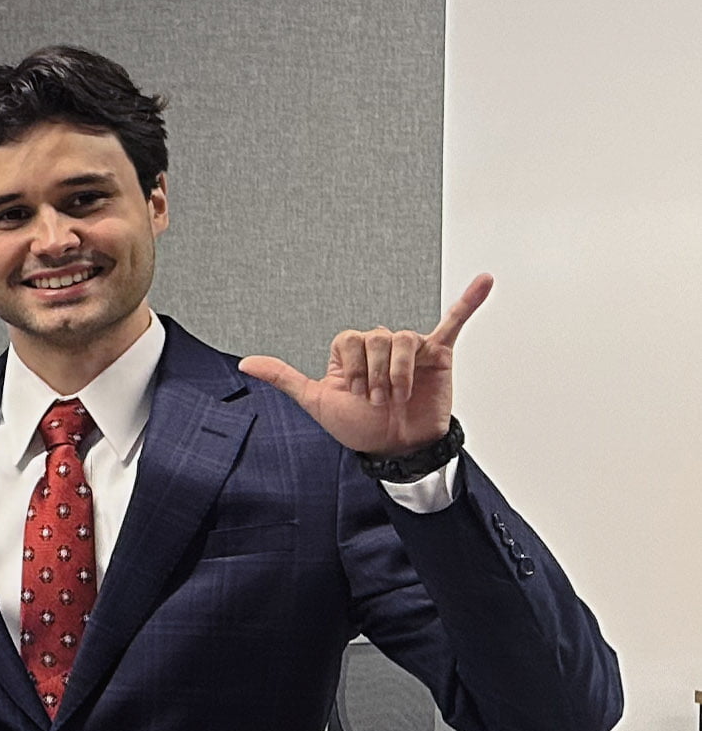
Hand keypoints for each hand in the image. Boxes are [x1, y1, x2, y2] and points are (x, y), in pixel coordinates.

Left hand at [239, 272, 489, 458]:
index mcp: (353, 352)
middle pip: (374, 337)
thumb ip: (285, 377)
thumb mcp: (316, 401)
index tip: (356, 395)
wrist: (396, 449)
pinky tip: (484, 281)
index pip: (348, 339)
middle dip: (374, 375)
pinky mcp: (438, 354)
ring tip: (398, 396)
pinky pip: (454, 322)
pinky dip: (468, 301)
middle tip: (378, 401)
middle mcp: (381, 346)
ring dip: (397, 373)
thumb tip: (246, 363)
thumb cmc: (360, 427)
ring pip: (401, 338)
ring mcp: (410, 348)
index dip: (350, 369)